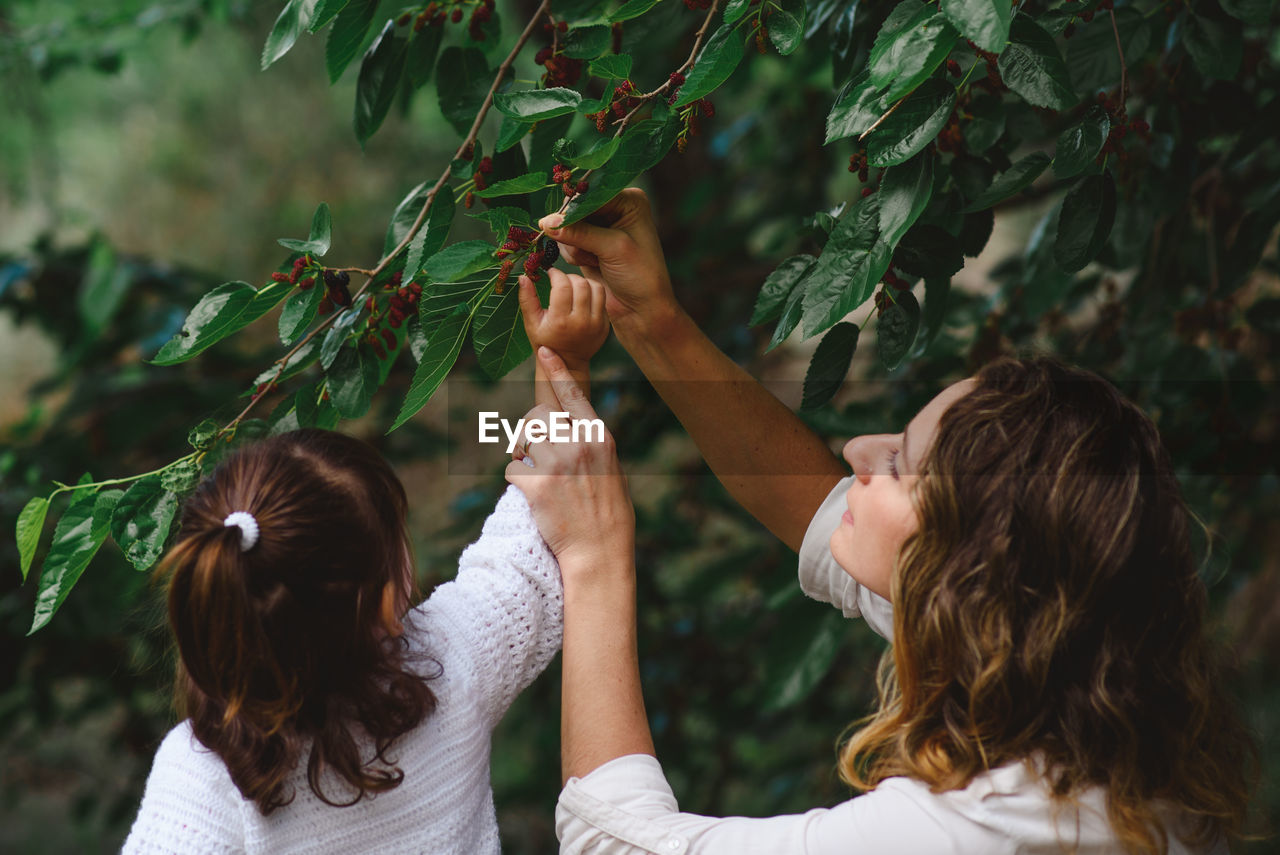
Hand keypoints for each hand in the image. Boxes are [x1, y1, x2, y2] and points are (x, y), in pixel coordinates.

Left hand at [505, 347, 633, 572]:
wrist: (600, 551)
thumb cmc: (608, 515)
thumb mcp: (611, 470)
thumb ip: (590, 445)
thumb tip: (570, 429)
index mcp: (599, 437)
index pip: (574, 395)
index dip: (557, 371)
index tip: (544, 352)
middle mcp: (579, 444)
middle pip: (538, 415)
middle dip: (530, 430)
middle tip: (534, 451)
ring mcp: (557, 463)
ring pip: (523, 439)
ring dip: (522, 454)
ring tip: (534, 474)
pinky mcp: (537, 484)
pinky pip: (514, 468)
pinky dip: (518, 479)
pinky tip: (532, 495)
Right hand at [518, 267, 608, 370]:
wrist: (568, 361)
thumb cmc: (546, 340)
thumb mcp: (532, 322)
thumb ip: (527, 299)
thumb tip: (523, 277)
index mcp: (561, 321)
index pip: (562, 286)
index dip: (556, 274)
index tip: (551, 273)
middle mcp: (581, 322)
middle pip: (580, 284)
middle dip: (569, 276)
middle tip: (561, 280)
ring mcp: (596, 324)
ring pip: (596, 288)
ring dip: (583, 281)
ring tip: (573, 285)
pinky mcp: (605, 325)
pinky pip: (602, 299)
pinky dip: (592, 292)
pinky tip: (582, 296)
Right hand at [537, 188, 675, 329]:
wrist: (640, 308)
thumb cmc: (639, 275)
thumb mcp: (613, 248)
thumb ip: (580, 232)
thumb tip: (546, 222)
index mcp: (629, 201)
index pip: (593, 194)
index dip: (574, 208)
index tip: (558, 222)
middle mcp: (614, 209)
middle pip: (576, 209)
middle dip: (575, 231)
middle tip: (585, 249)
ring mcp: (600, 227)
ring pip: (567, 227)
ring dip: (576, 246)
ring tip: (597, 260)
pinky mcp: (589, 243)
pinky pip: (567, 242)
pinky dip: (574, 255)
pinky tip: (593, 264)